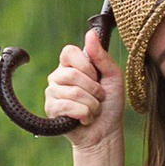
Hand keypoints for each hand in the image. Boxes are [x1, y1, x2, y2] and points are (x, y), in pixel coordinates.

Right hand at [43, 18, 125, 152]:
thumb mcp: (113, 76)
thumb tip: (90, 33)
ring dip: (92, 104)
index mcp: (71, 65)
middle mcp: (58, 76)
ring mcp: (52, 93)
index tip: (96, 76)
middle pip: (72, 74)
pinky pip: (68, 107)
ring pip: (73, 92)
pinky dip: (85, 114)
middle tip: (99, 98)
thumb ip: (102, 56)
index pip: (68, 51)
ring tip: (93, 110)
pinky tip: (85, 119)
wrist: (106, 132)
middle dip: (94, 89)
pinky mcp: (51, 109)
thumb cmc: (110, 104)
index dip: (85, 64)